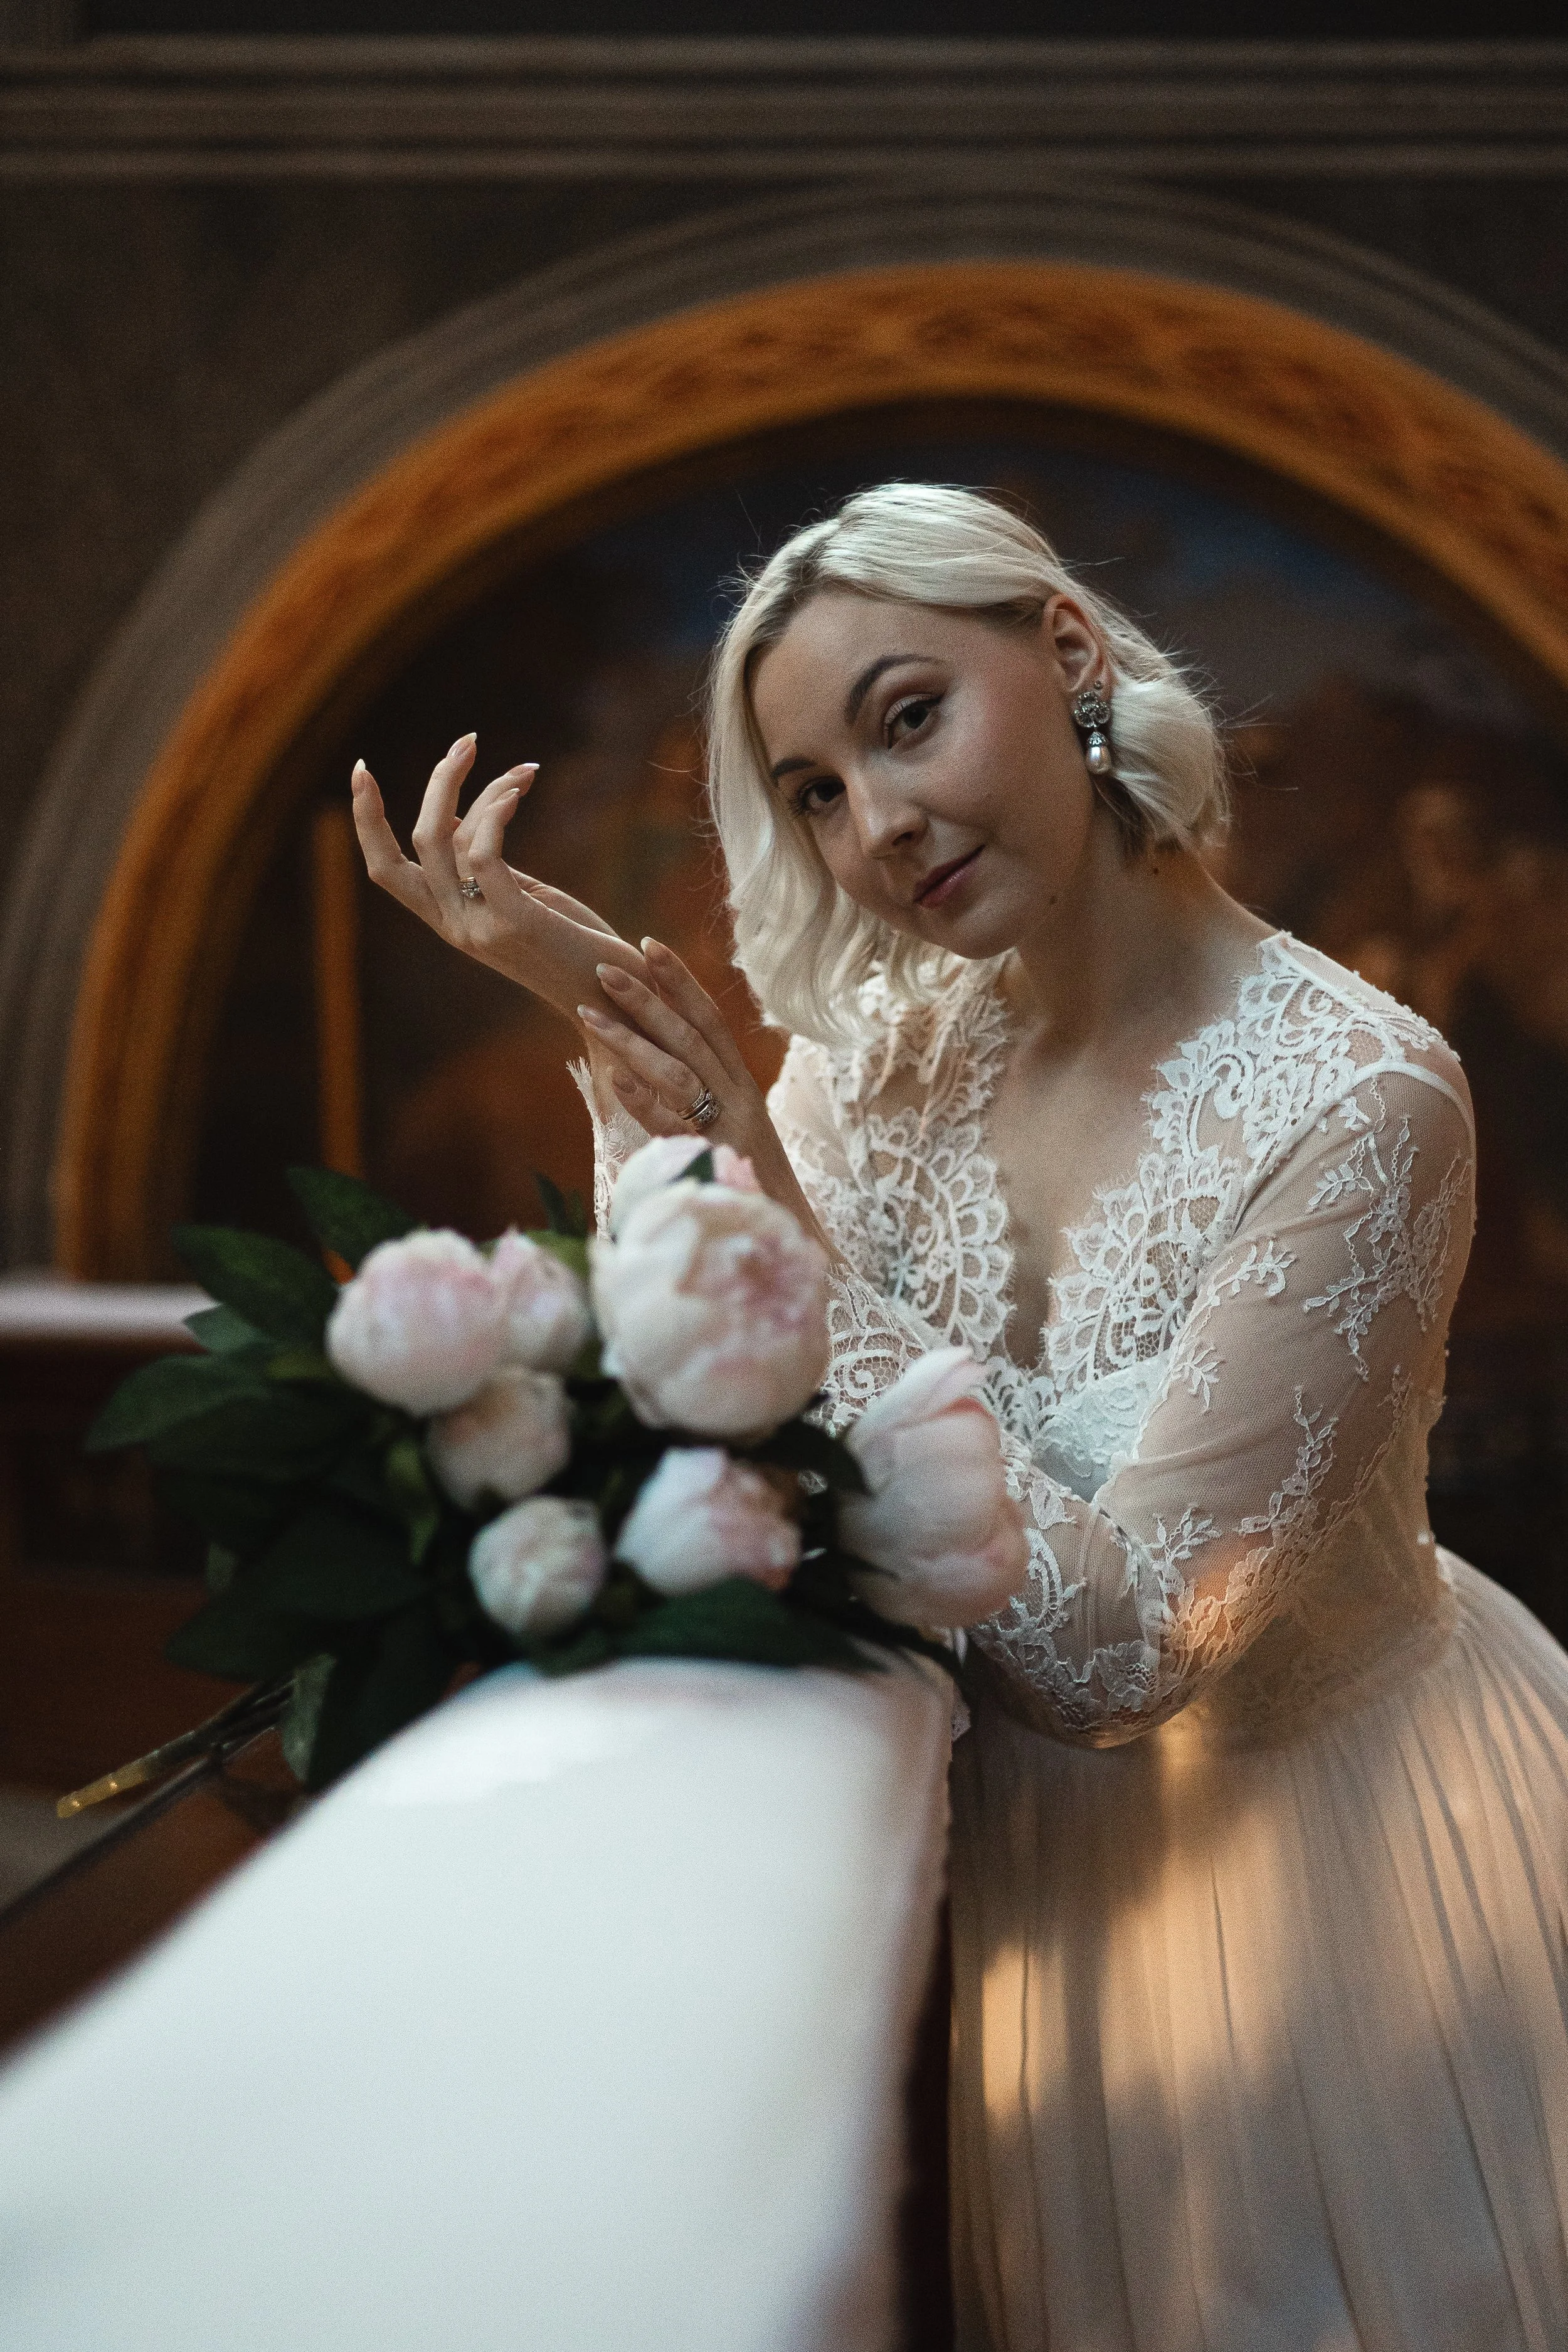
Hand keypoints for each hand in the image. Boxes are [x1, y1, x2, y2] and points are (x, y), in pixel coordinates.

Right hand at [350, 736, 647, 1026]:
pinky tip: (517, 790)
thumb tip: (452, 816)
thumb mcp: (518, 899)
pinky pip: (485, 854)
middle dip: (431, 786)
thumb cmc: (576, 946)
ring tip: (524, 770)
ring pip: (448, 838)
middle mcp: (454, 927)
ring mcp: (479, 927)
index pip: (385, 869)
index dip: (365, 820)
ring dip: (484, 788)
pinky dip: (494, 813)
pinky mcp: (514, 922)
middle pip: (410, 846)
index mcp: (448, 921)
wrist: (618, 1000)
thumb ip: (481, 866)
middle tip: (465, 743)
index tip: (361, 769)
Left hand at [578, 940, 827, 1245]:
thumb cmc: (751, 1186)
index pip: (711, 1020)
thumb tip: (657, 1069)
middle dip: (648, 997)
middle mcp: (740, 1098)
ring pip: (679, 1071)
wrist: (790, 1237)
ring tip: (589, 1012)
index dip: (680, 981)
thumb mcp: (727, 1131)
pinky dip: (646, 1101)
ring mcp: (729, 1129)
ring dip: (632, 1039)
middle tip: (606, 966)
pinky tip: (617, 1080)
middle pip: (692, 1035)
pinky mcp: (715, 1162)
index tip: (648, 945)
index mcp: (741, 1085)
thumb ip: (700, 1099)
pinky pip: (676, 1126)